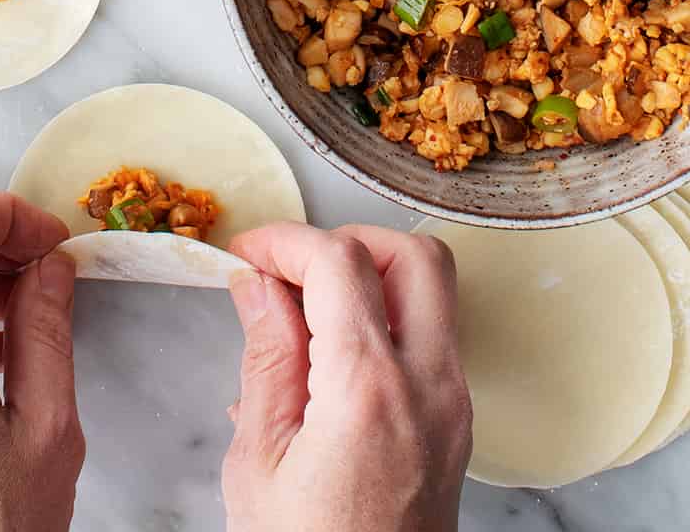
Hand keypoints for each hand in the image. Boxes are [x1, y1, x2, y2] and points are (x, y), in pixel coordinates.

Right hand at [223, 223, 470, 531]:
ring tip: (304, 314)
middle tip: (292, 270)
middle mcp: (429, 388)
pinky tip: (326, 360)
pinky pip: (429, 341)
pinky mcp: (456, 427)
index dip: (284, 241)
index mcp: (370, 391)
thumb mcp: (258, 461)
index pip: (338, 261)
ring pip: (433, 293)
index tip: (245, 254)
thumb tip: (256, 283)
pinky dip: (383, 323)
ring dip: (371, 278)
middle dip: (347, 241)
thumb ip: (265, 357)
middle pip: (414, 256)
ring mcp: (453, 408)